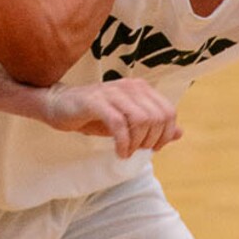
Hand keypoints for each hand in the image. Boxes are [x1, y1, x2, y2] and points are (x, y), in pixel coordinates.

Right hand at [43, 78, 181, 158]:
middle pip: (158, 117)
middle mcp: (130, 86)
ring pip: (142, 119)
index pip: (168, 112)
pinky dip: (123, 142)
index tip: (152, 148)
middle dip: (151, 140)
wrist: (58, 105)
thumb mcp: (128, 122)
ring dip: (137, 142)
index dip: (165, 134)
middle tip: (137, 151)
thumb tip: (180, 133)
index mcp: (142, 89)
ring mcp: (113, 92)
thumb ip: (153, 126)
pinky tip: (119, 152)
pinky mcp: (96, 101)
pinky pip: (119, 123)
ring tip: (126, 152)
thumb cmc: (95, 115)